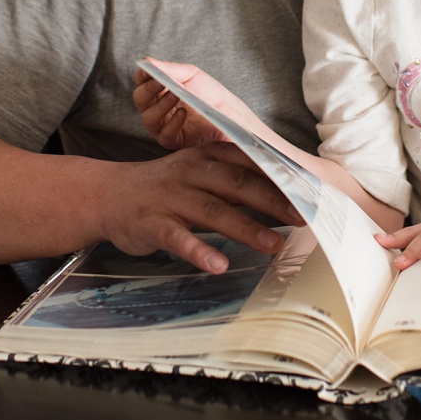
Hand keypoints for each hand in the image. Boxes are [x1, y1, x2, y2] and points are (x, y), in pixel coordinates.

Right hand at [93, 140, 304, 273]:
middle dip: (273, 201)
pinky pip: (178, 238)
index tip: (311, 193)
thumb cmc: (167, 188)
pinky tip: (218, 264)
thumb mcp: (202, 174)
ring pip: (214, 210)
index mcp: (208, 155)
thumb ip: (238, 181)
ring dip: (245, 228)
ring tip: (273, 244)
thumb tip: (286, 196)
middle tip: (304, 218)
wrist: (109, 195)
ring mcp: (171, 196)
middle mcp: (192, 171)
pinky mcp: (153, 222)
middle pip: (238, 184)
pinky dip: (199, 251)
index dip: (282, 178)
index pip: (251, 163)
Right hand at [132, 58, 260, 148]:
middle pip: (140, 99)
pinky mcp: (174, 141)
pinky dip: (172, 123)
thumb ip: (168, 69)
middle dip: (148, 89)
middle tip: (160, 81)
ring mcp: (164, 126)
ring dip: (160, 105)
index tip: (149, 70)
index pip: (141, 82)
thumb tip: (146, 61)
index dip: (142, 75)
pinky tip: (182, 113)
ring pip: (148, 118)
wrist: (231, 115)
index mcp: (159, 90)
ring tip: (175, 95)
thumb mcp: (191, 75)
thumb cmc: (211, 94)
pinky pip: (164, 134)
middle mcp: (157, 108)